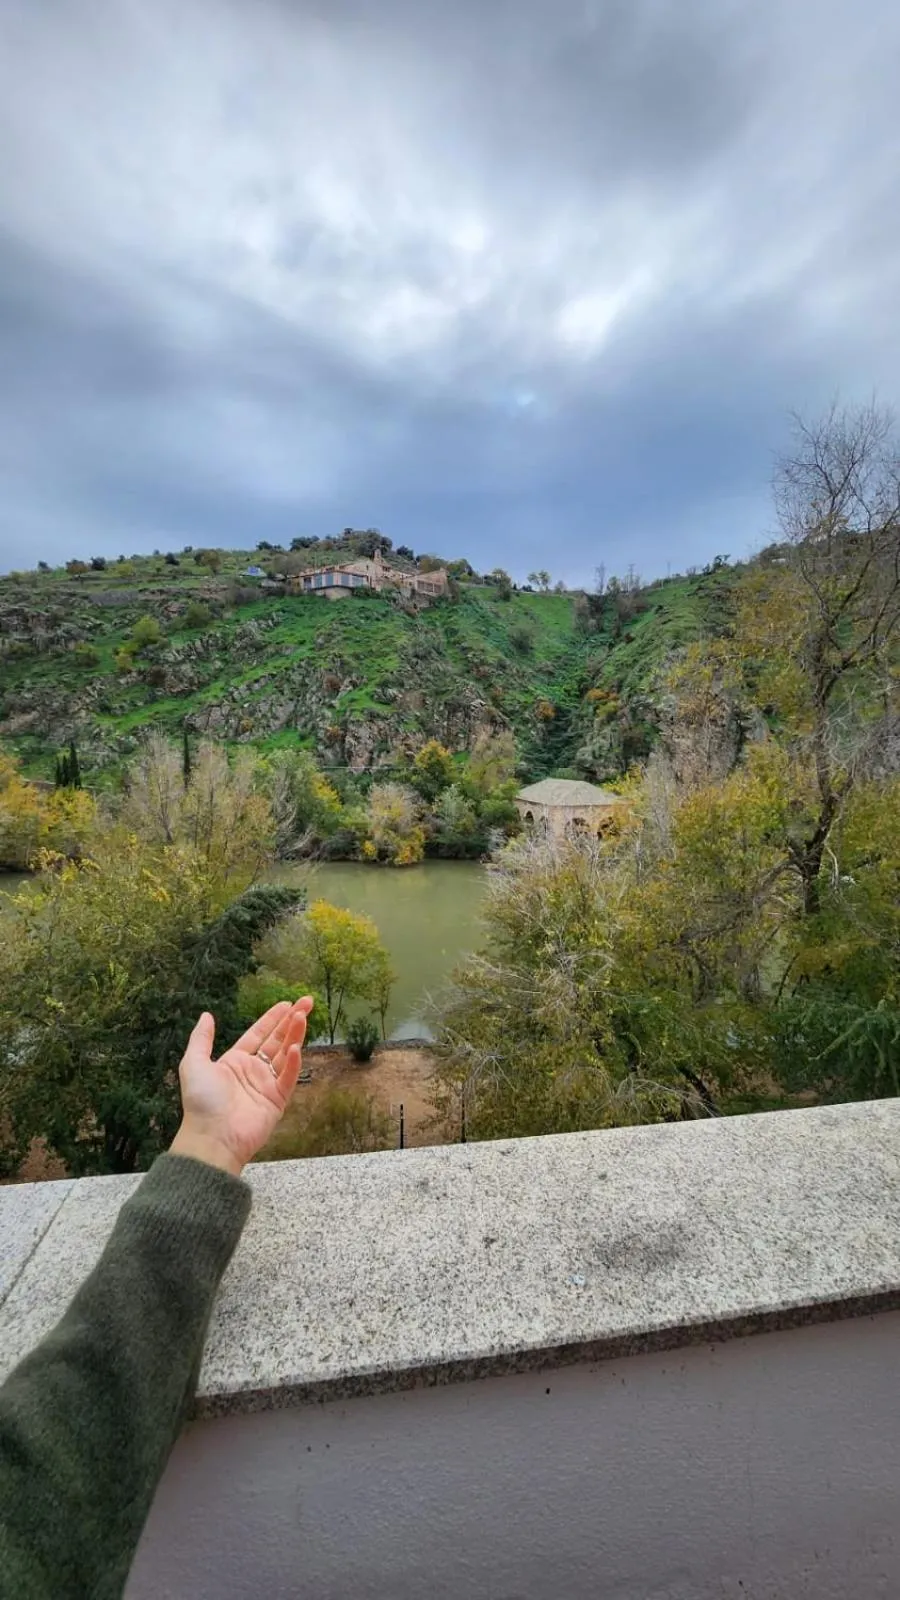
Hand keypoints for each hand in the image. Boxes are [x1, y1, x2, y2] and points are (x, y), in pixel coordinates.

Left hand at [170, 997, 313, 1176]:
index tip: (287, 1004)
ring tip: (302, 1017)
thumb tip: (206, 1015)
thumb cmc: (201, 1102)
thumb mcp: (193, 1063)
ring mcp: (266, 1086)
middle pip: (277, 1040)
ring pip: (286, 1055)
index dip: (272, 1018)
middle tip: (307, 1002)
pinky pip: (288, 1078)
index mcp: (235, 1062)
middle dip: (291, 1021)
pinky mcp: (277, 1101)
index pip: (258, 1034)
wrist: (212, 1136)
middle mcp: (253, 1071)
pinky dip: (294, 1063)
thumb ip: (201, 1038)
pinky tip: (296, 1047)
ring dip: (294, 1035)